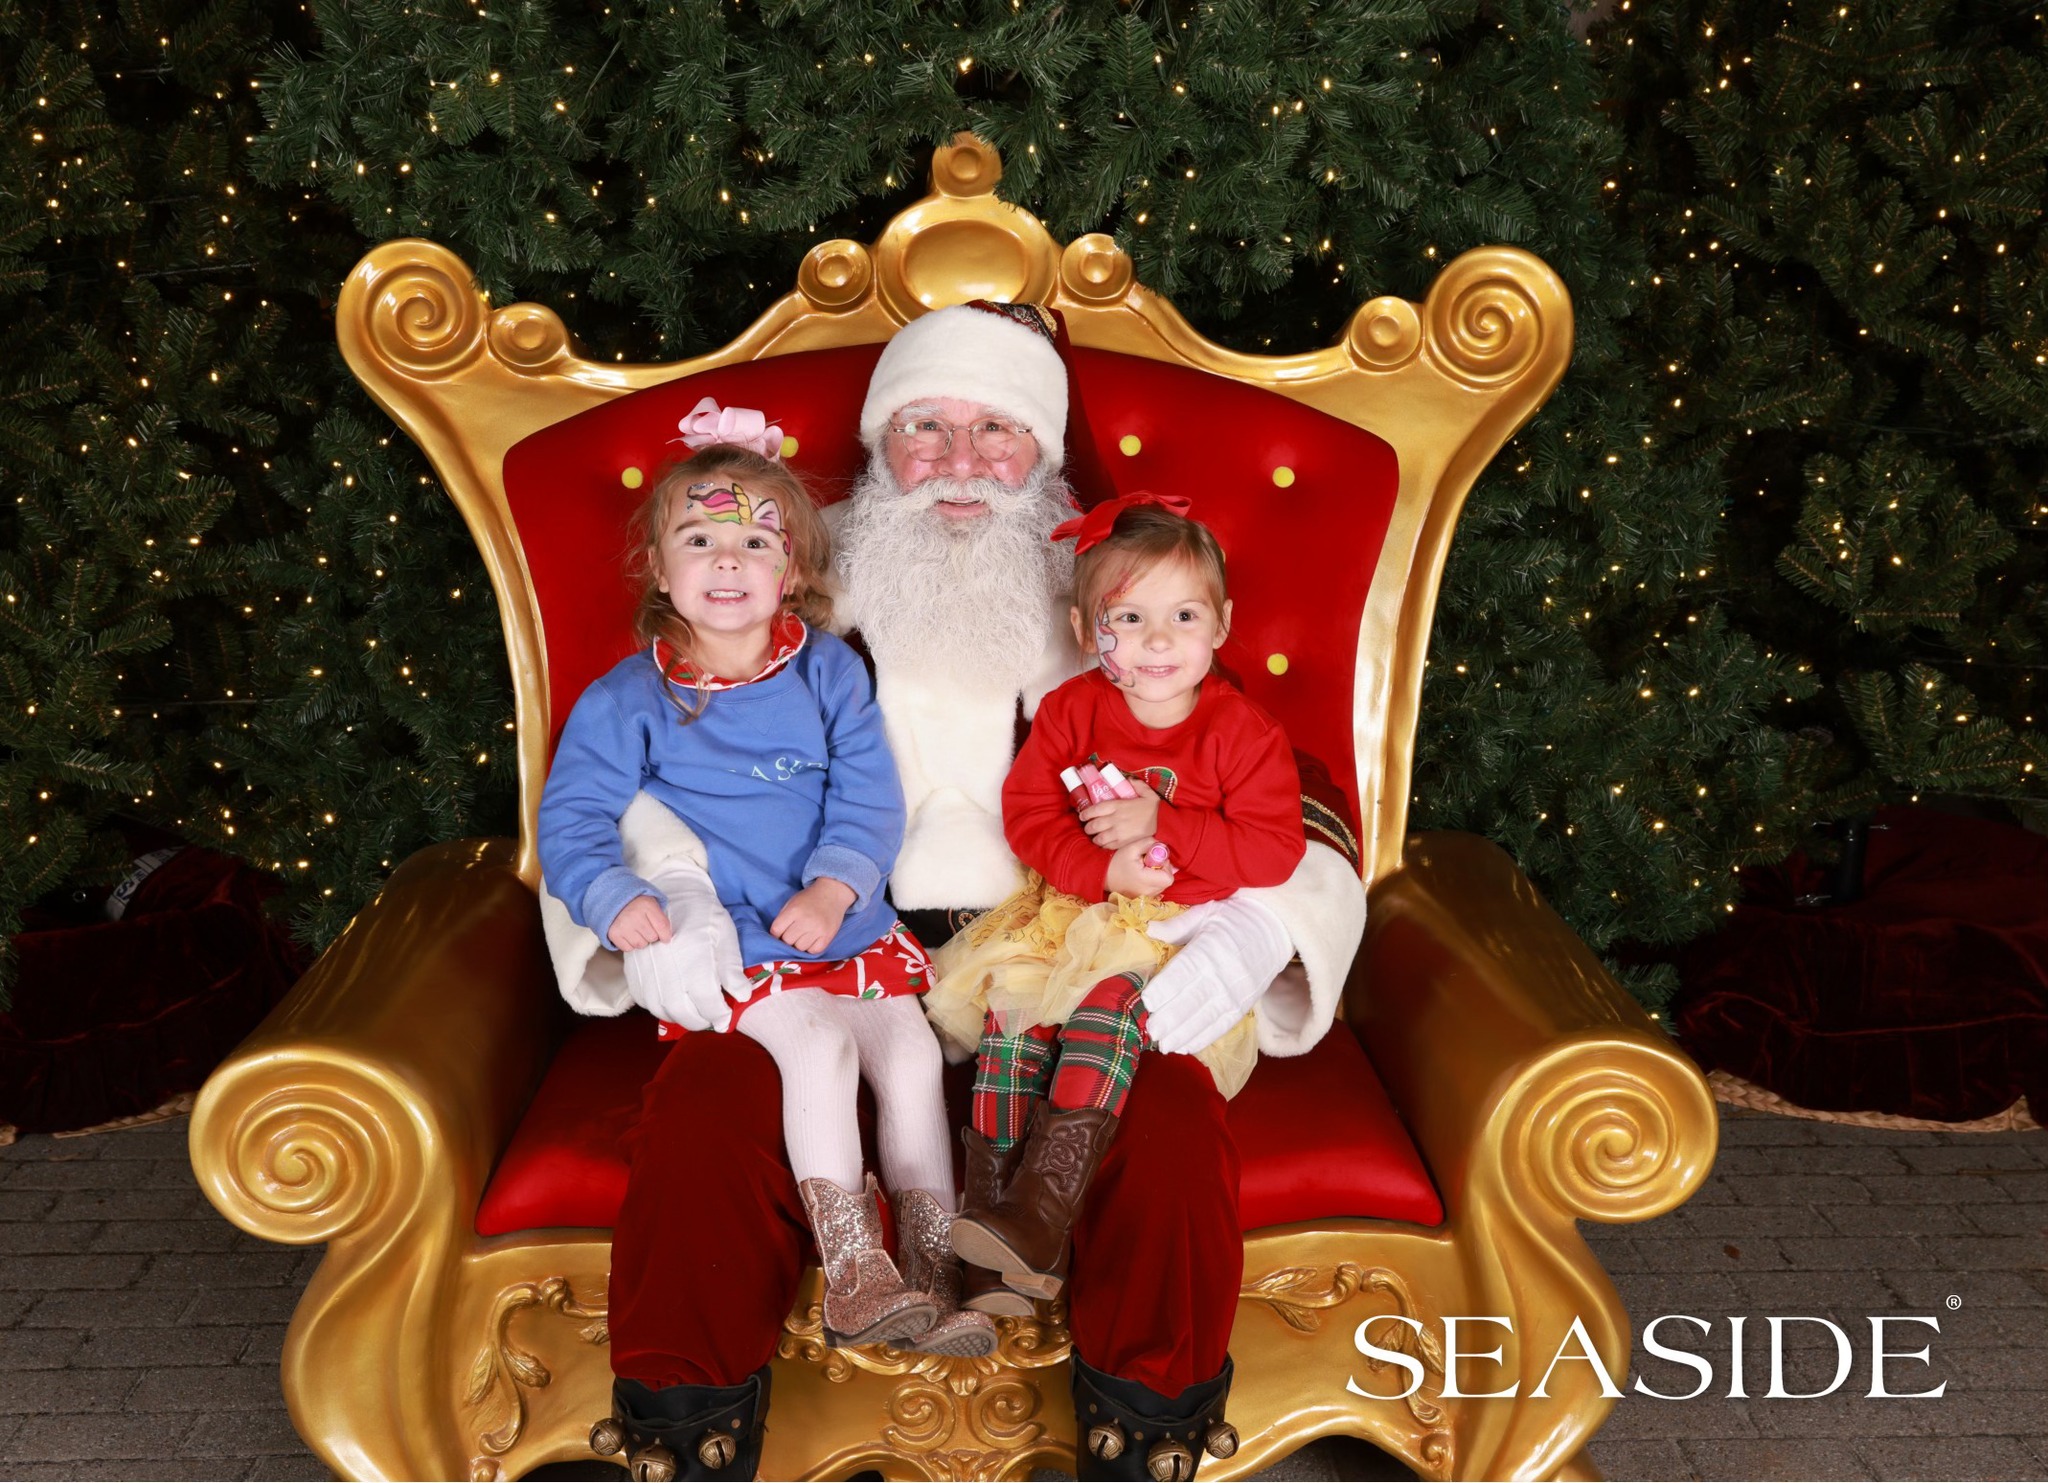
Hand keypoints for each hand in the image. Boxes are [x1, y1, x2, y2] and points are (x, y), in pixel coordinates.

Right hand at [607, 895, 672, 950]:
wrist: (614, 899)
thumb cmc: (637, 904)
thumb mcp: (651, 903)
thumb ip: (661, 918)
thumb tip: (667, 937)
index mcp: (646, 905)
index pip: (662, 926)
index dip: (666, 935)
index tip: (665, 938)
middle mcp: (635, 915)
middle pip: (652, 937)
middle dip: (652, 935)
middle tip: (646, 928)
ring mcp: (623, 925)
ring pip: (641, 945)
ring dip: (641, 940)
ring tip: (636, 930)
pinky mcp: (614, 934)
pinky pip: (628, 948)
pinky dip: (630, 944)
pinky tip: (628, 934)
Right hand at [621, 863, 750, 1031]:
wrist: (671, 894)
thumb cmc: (704, 915)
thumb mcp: (725, 935)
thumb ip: (732, 968)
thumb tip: (742, 996)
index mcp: (693, 959)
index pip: (706, 1001)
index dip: (718, 1016)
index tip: (726, 1020)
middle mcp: (667, 968)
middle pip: (683, 1011)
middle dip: (700, 1021)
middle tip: (713, 1020)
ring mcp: (647, 971)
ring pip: (662, 1010)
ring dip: (681, 1018)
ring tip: (697, 1014)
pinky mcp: (635, 971)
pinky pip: (646, 1001)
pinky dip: (662, 1009)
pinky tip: (675, 1004)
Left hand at [771, 878, 855, 955]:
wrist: (832, 893)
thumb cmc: (809, 898)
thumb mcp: (792, 902)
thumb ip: (783, 919)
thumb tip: (776, 938)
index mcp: (794, 910)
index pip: (776, 931)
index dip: (776, 934)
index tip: (780, 933)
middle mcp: (806, 921)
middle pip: (787, 941)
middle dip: (787, 939)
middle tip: (793, 933)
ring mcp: (818, 930)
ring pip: (800, 948)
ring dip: (799, 944)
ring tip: (803, 936)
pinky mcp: (828, 937)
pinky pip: (813, 951)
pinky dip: (810, 948)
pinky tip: (812, 939)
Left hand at [1079, 779, 1159, 850]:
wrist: (1166, 825)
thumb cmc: (1156, 810)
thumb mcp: (1148, 793)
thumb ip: (1137, 785)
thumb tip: (1129, 780)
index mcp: (1118, 805)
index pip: (1094, 809)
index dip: (1085, 813)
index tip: (1082, 815)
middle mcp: (1115, 819)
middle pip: (1093, 825)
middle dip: (1087, 827)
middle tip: (1088, 827)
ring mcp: (1118, 833)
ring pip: (1098, 837)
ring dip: (1094, 838)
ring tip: (1095, 837)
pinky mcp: (1123, 844)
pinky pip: (1107, 846)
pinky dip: (1103, 846)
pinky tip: (1104, 844)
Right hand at [1104, 839, 1175, 897]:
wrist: (1103, 876)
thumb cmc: (1117, 861)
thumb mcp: (1132, 848)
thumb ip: (1149, 843)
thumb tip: (1163, 846)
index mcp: (1145, 880)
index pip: (1168, 878)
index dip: (1166, 867)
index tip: (1156, 860)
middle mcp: (1146, 892)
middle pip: (1166, 882)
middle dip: (1162, 870)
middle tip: (1150, 862)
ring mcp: (1144, 897)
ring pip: (1162, 886)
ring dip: (1158, 876)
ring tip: (1145, 869)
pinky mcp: (1142, 899)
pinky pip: (1155, 890)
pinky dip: (1153, 882)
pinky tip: (1143, 876)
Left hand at [1141, 893, 1291, 1054]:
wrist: (1274, 929)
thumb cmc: (1234, 920)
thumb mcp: (1206, 913)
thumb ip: (1176, 925)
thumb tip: (1149, 929)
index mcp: (1209, 949)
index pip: (1183, 972)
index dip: (1164, 989)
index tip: (1145, 1002)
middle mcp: (1222, 975)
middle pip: (1192, 1000)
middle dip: (1170, 1019)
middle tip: (1150, 1031)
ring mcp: (1235, 993)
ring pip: (1206, 1018)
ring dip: (1183, 1034)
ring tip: (1163, 1046)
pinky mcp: (1244, 1006)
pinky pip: (1222, 1026)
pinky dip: (1203, 1038)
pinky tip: (1185, 1046)